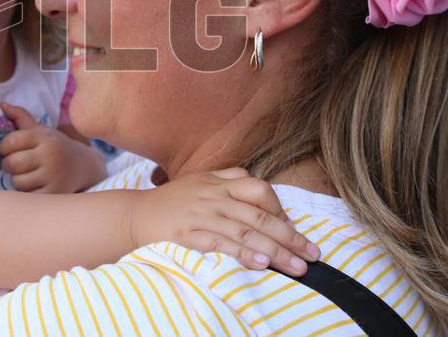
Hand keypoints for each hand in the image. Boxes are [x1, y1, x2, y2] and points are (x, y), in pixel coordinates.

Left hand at [0, 102, 106, 193]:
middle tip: (17, 164)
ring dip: (19, 180)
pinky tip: (37, 185)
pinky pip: (28, 196)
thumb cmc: (55, 146)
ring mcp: (54, 175)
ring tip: (29, 174)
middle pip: (11, 164)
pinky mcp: (55, 193)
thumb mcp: (41, 130)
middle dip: (9, 164)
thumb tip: (2, 104)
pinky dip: (28, 192)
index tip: (9, 150)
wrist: (84, 166)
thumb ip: (21, 117)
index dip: (4, 147)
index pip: (10, 142)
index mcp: (45, 137)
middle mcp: (50, 154)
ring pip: (18, 182)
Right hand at [130, 167, 319, 275]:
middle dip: (290, 237)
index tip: (293, 231)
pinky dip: (243, 254)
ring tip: (297, 267)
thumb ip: (230, 180)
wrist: (135, 214)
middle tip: (312, 255)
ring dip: (275, 251)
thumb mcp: (202, 181)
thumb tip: (263, 191)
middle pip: (260, 215)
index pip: (260, 189)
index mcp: (220, 183)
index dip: (281, 210)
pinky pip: (222, 244)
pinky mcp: (190, 234)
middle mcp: (214, 196)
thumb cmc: (173, 201)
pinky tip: (261, 264)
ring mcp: (202, 215)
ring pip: (247, 232)